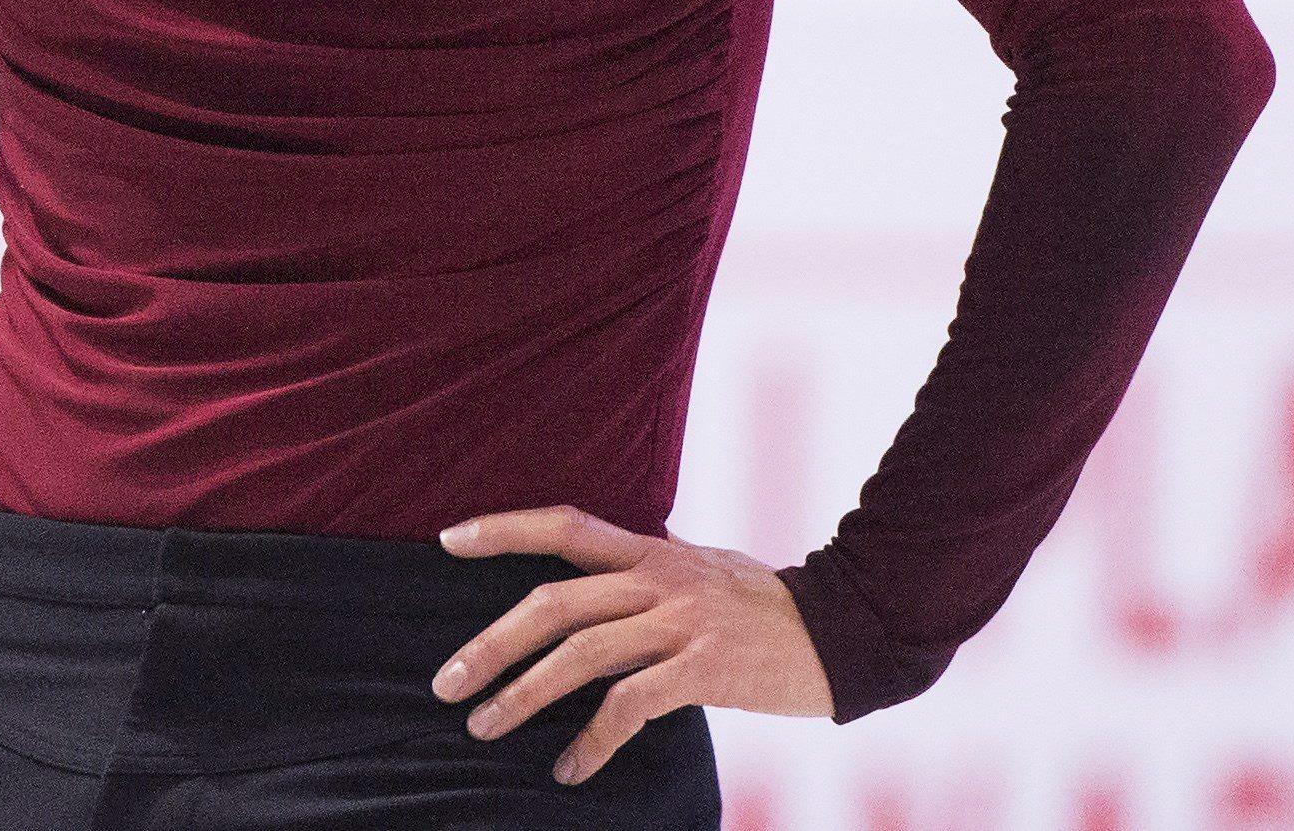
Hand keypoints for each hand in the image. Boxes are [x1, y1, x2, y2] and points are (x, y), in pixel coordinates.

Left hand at [431, 508, 832, 781]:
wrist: (847, 632)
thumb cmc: (769, 606)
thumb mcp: (704, 569)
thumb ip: (650, 572)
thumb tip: (601, 580)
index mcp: (651, 550)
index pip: (563, 525)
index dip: (502, 528)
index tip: (447, 540)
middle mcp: (658, 578)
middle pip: (553, 602)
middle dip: (491, 643)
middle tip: (446, 681)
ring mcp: (681, 623)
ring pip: (580, 653)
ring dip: (523, 695)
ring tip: (482, 728)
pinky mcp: (705, 670)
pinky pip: (631, 705)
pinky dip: (592, 739)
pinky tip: (568, 769)